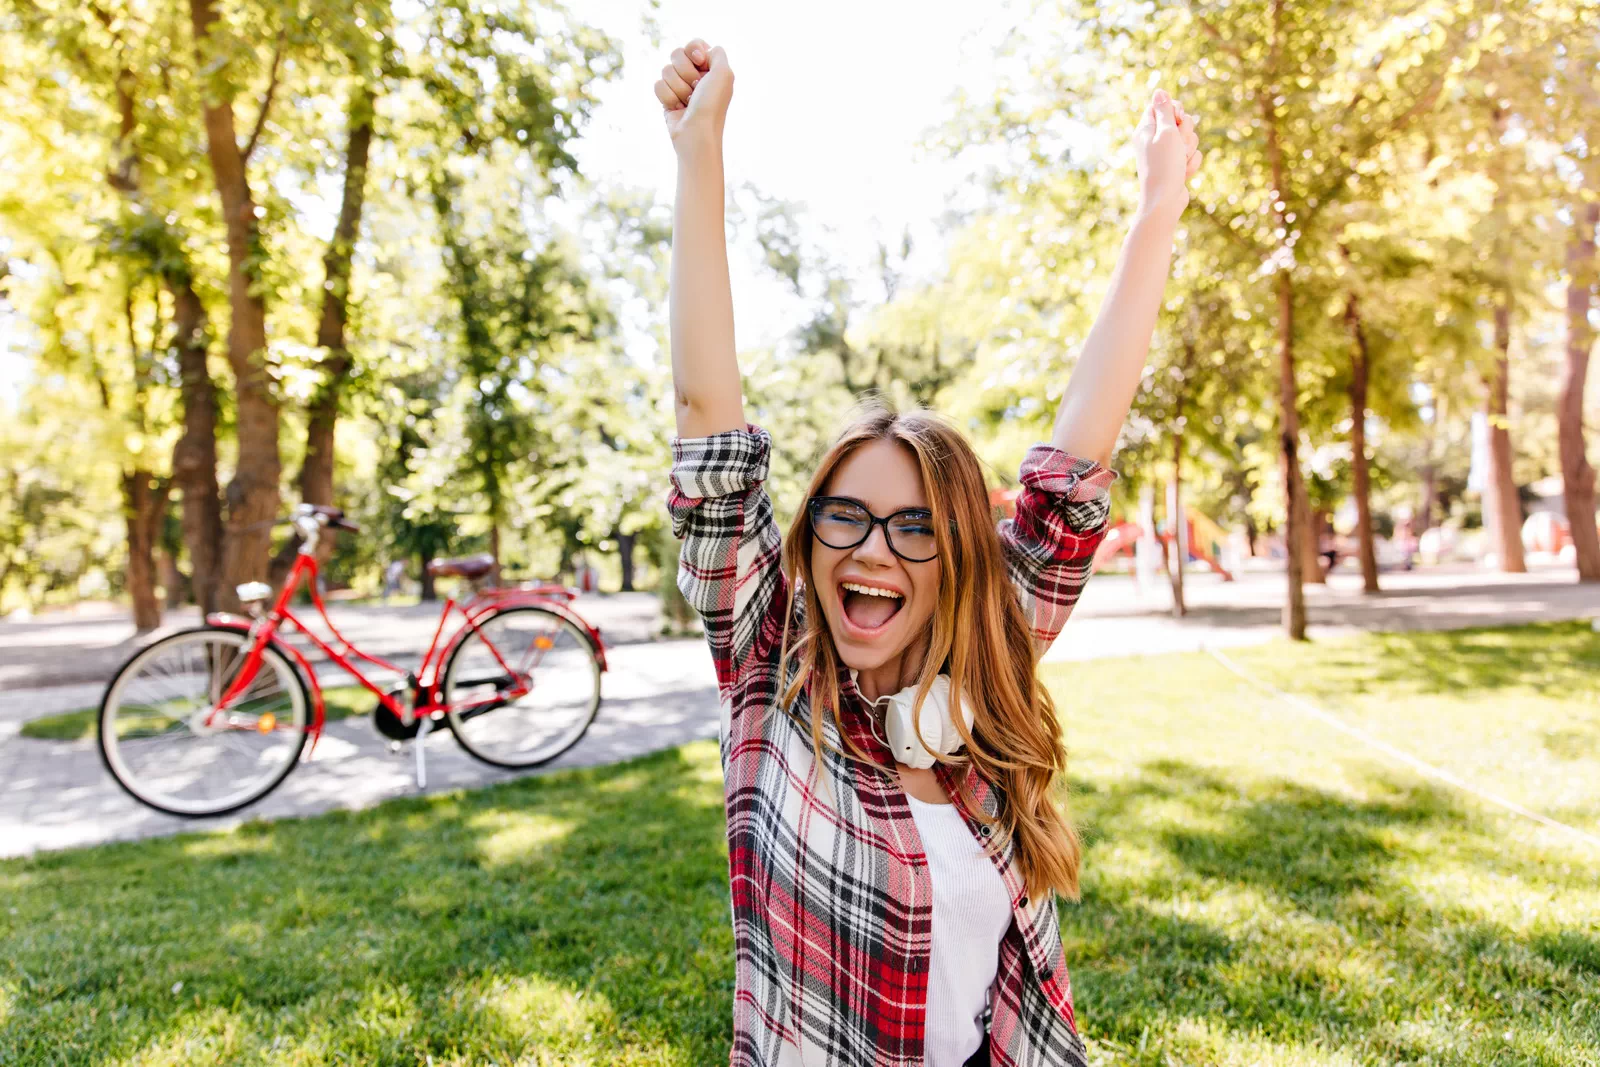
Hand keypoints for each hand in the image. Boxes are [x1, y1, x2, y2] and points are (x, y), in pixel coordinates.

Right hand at [655, 38, 733, 152]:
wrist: (696, 134)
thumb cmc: (711, 105)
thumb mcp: (724, 74)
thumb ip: (717, 53)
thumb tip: (702, 51)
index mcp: (711, 68)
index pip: (693, 44)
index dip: (693, 51)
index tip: (700, 62)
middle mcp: (696, 76)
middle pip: (677, 54)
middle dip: (685, 71)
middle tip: (696, 88)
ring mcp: (680, 87)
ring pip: (666, 70)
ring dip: (678, 87)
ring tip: (688, 102)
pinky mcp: (667, 98)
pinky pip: (658, 84)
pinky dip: (668, 97)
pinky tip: (678, 108)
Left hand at [1133, 88, 1201, 222]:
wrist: (1165, 201)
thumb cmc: (1164, 166)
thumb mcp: (1165, 133)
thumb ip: (1164, 110)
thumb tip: (1159, 91)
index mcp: (1146, 129)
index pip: (1160, 105)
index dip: (1174, 108)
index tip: (1178, 117)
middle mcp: (1154, 140)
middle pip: (1179, 120)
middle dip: (1185, 131)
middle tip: (1178, 144)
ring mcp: (1166, 153)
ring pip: (1188, 138)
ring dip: (1189, 149)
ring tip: (1179, 162)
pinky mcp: (1176, 165)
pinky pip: (1191, 155)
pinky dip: (1190, 163)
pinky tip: (1182, 174)